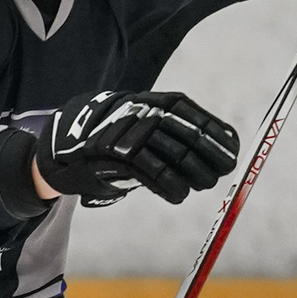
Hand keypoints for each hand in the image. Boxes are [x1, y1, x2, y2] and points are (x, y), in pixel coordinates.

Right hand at [27, 91, 238, 206]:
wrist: (63, 145)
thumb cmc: (112, 139)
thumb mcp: (145, 124)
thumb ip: (176, 132)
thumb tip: (220, 149)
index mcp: (160, 103)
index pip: (199, 120)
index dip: (219, 140)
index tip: (232, 156)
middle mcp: (149, 113)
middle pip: (191, 139)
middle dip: (209, 161)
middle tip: (216, 176)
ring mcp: (131, 131)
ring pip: (175, 156)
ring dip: (193, 176)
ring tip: (197, 186)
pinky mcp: (115, 151)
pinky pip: (152, 171)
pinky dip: (169, 185)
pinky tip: (177, 194)